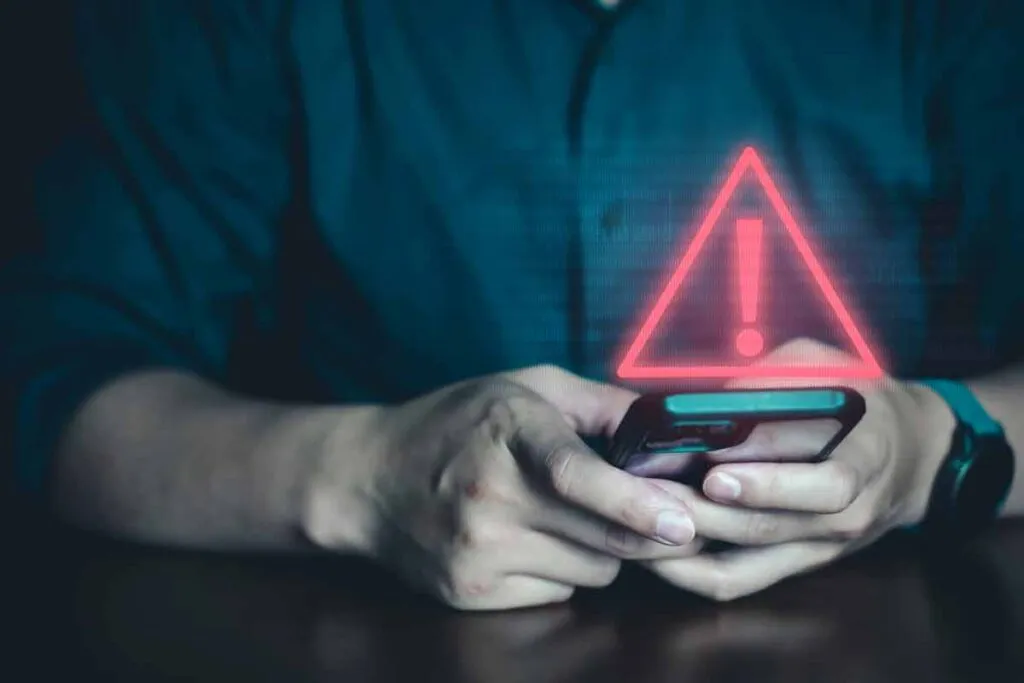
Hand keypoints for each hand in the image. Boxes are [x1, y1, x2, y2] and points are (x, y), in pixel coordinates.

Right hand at [302, 365, 701, 609]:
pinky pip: (558, 595)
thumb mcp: (525, 388)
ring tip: (571, 517)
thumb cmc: (456, 423)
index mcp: (507, 431)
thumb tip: (670, 427)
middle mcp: (489, 495)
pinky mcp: (470, 592)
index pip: (575, 474)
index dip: (633, 501)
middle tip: (670, 521)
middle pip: (602, 538)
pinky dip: (564, 572)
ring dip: (602, 550)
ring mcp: (477, 550)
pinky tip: (534, 541)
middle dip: (648, 534)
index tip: (680, 520)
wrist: (368, 478)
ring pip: (591, 572)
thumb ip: (600, 404)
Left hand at [644, 338, 955, 600]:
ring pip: (747, 560)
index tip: (714, 472)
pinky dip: (692, 572)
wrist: (912, 455)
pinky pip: (739, 580)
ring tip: (642, 518)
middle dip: (706, 513)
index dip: (765, 481)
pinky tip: (652, 551)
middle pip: (770, 526)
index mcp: (866, 460)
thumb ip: (775, 380)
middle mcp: (847, 515)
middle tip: (653, 494)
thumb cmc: (860, 399)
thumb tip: (713, 403)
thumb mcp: (826, 368)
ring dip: (690, 544)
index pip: (820, 483)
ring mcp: (820, 547)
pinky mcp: (794, 564)